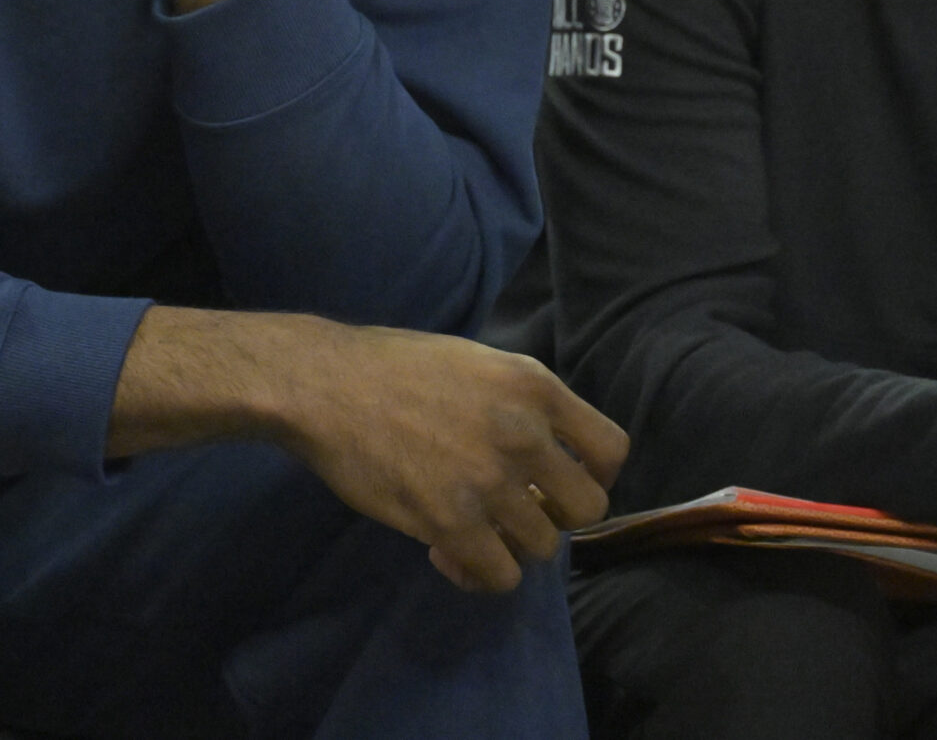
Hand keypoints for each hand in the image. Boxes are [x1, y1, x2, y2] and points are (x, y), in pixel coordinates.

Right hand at [272, 322, 627, 593]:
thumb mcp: (476, 362)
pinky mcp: (450, 521)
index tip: (558, 480)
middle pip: (587, 508)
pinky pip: (498, 574)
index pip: (612, 450)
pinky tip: (446, 554)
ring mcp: (488, 480)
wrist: (324, 383)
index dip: (593, 474)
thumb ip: (521, 404)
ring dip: (510, 545)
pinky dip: (478, 573)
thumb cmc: (392, 367)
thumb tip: (547, 461)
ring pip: (542, 547)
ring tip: (473, 531)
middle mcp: (523, 433)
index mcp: (534, 385)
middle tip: (515, 510)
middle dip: (554, 515)